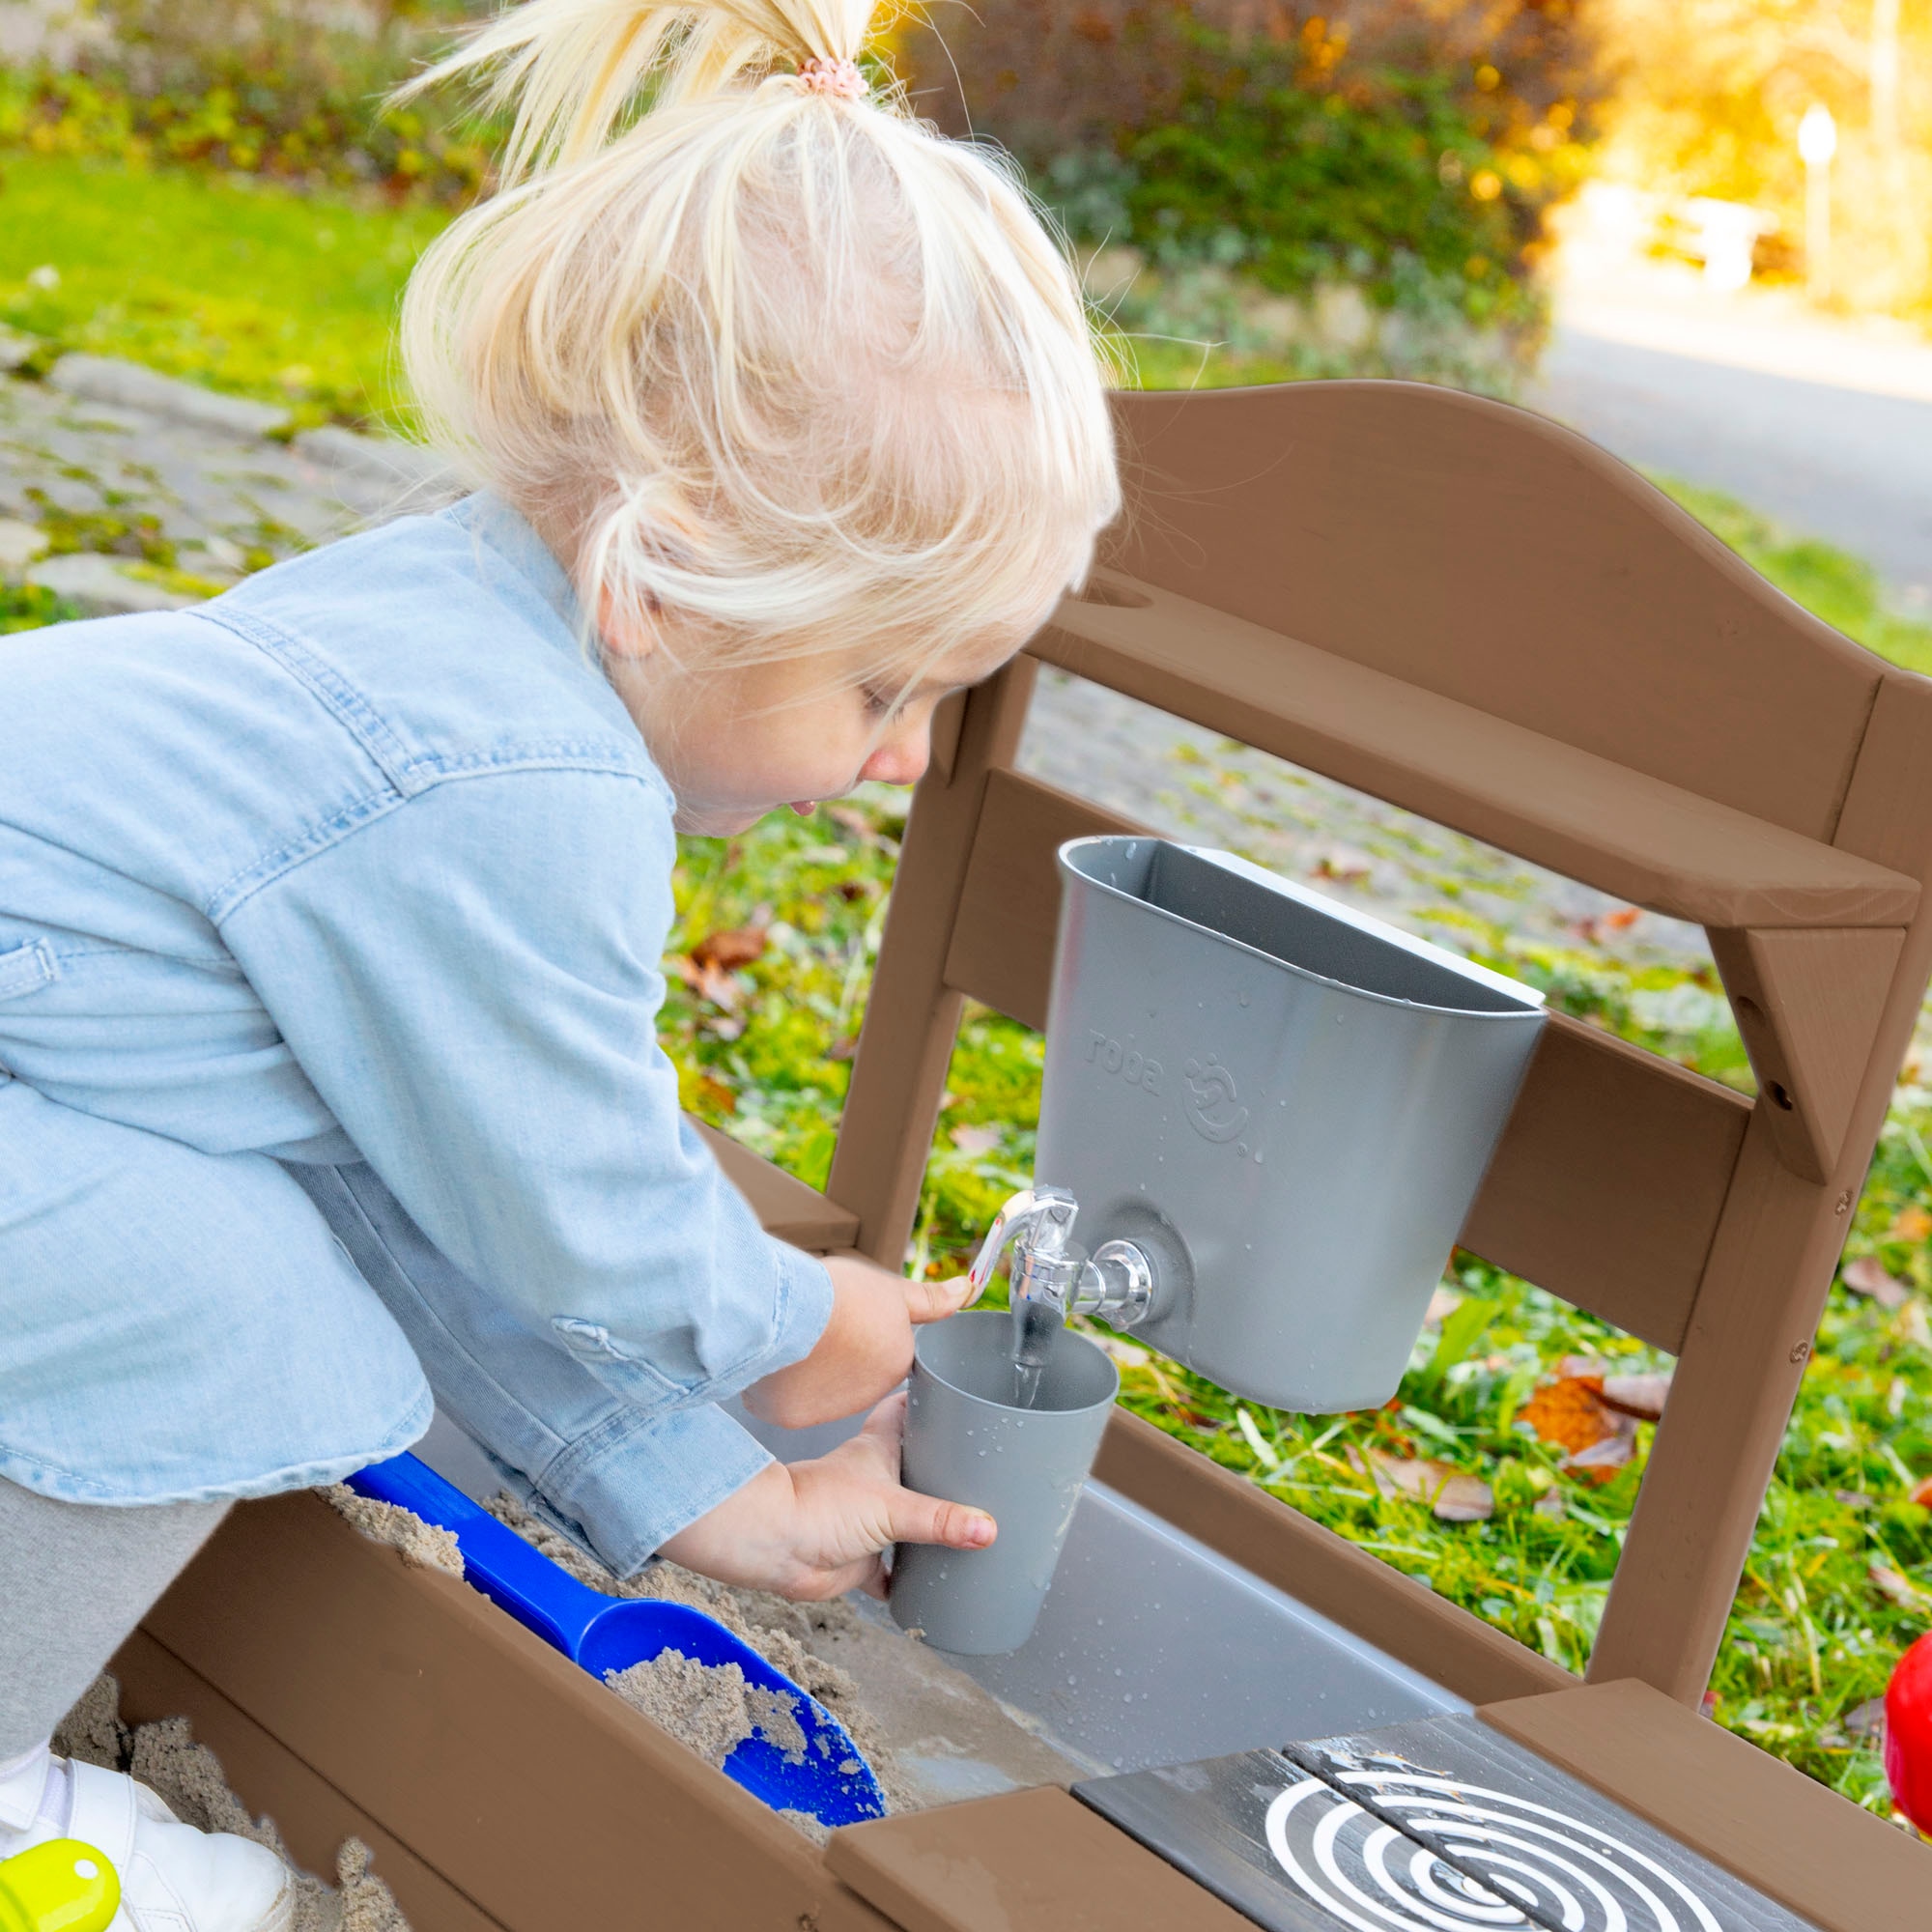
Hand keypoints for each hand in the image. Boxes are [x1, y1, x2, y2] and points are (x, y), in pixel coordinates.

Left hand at [659, 1393, 994, 1599]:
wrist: (773, 1546)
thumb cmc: (819, 1506)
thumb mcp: (891, 1506)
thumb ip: (940, 1519)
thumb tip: (987, 1528)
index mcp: (878, 1450)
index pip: (904, 1410)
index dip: (927, 1400)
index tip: (956, 1392)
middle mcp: (874, 1481)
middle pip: (912, 1465)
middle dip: (940, 1468)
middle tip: (980, 1468)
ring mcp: (866, 1520)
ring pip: (905, 1519)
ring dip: (928, 1524)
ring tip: (968, 1525)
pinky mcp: (859, 1558)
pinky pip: (889, 1571)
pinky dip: (907, 1579)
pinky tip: (931, 1584)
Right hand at [743, 1251, 972, 1430]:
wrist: (790, 1312)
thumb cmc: (840, 1296)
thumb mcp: (891, 1291)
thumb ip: (927, 1300)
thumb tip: (965, 1291)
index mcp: (895, 1362)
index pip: (882, 1353)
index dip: (863, 1334)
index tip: (848, 1321)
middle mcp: (867, 1394)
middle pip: (848, 1374)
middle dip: (834, 1354)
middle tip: (820, 1326)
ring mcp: (829, 1409)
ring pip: (815, 1389)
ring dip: (808, 1370)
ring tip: (797, 1339)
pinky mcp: (794, 1416)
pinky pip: (786, 1401)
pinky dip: (779, 1384)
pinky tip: (776, 1359)